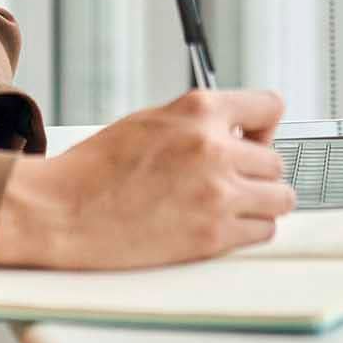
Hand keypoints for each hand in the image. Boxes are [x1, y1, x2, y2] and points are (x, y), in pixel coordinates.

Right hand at [0, 88, 292, 269]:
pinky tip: (223, 226)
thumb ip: (198, 122)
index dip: (263, 128)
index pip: (270, 107)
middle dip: (256, 172)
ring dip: (261, 203)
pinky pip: (263, 231)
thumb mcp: (150, 121)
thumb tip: (238, 133)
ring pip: (280, 198)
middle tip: (229, 182)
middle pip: (275, 161)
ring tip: (233, 206)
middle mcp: (214, 148)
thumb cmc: (97, 168)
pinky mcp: (212, 235)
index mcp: (198, 111)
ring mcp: (217, 193)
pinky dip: (250, 231)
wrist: (62, 210)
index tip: (254, 142)